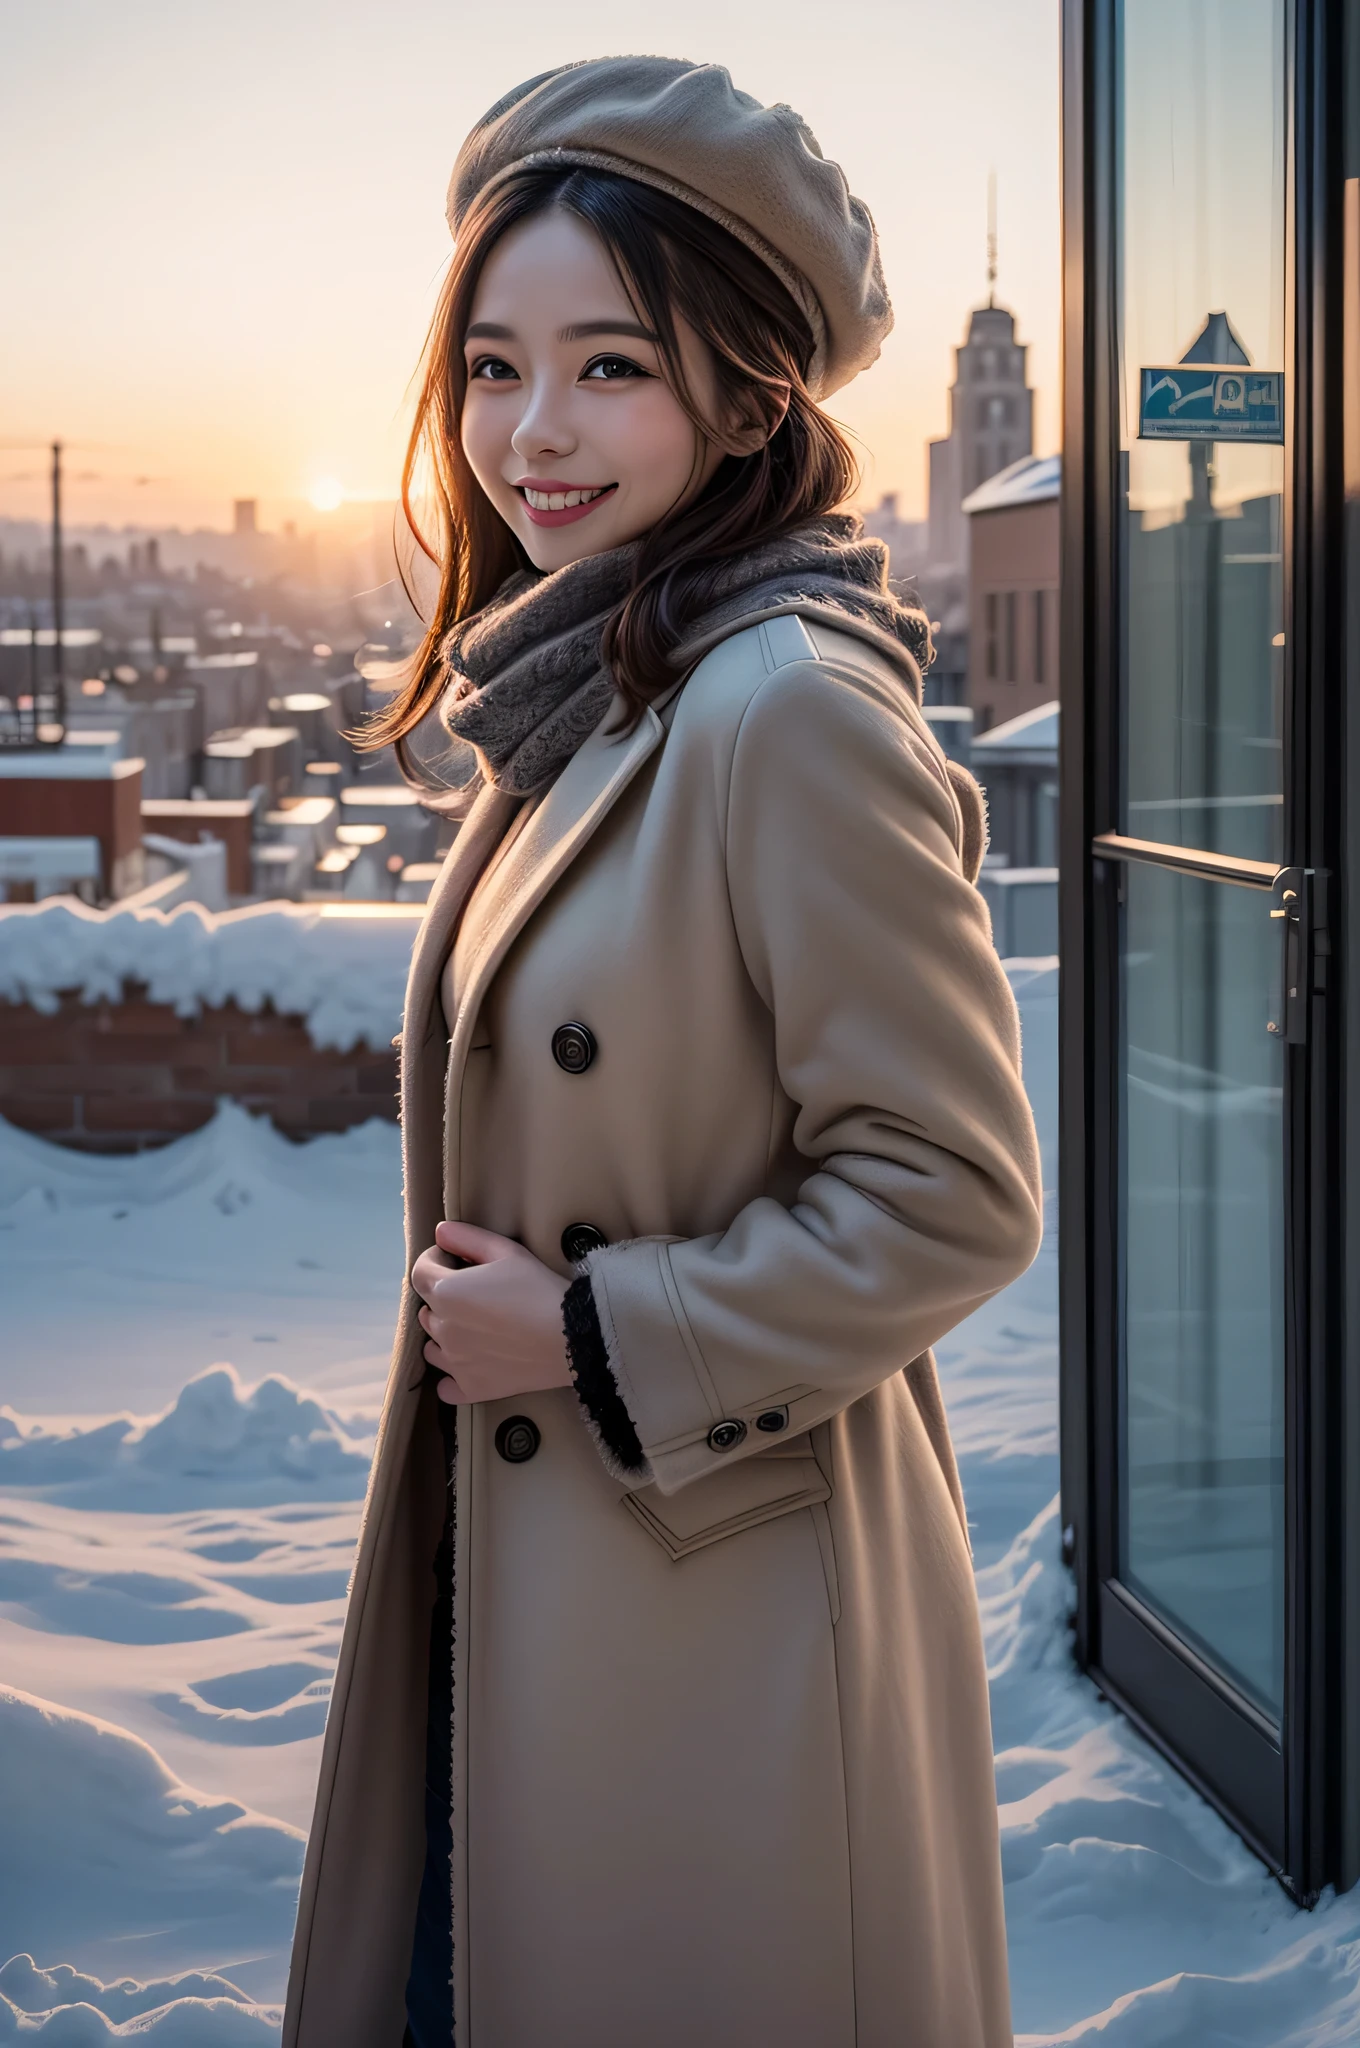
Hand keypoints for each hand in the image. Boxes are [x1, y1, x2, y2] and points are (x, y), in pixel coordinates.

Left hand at [410, 1221, 572, 1406]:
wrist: (572, 1338)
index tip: (456, 1261)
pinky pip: (446, 1386)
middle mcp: (443, 1329)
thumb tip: (440, 1232)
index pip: (420, 1272)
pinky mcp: (471, 1388)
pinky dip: (454, 1375)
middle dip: (444, 1298)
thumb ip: (467, 1237)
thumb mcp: (507, 1252)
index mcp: (446, 1292)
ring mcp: (454, 1362)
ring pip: (433, 1346)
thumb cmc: (539, 1289)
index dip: (435, 1261)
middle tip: (478, 1294)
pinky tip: (473, 1364)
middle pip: (428, 1309)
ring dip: (446, 1335)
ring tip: (478, 1329)